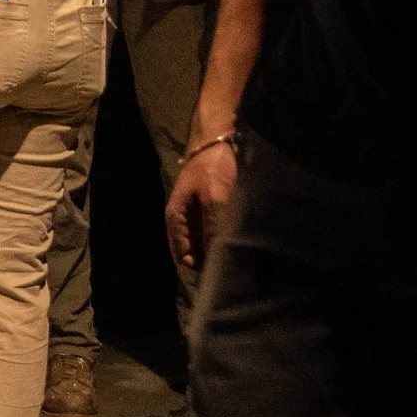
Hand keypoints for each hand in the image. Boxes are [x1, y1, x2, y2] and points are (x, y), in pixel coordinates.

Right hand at [165, 140, 238, 269]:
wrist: (217, 140)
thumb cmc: (211, 168)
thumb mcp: (214, 197)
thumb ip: (213, 227)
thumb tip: (216, 256)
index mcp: (176, 219)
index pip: (184, 255)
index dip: (200, 268)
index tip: (221, 275)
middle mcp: (184, 221)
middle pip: (194, 251)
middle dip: (211, 260)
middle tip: (233, 268)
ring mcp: (196, 215)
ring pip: (205, 242)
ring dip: (218, 248)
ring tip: (239, 257)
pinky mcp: (209, 210)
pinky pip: (215, 231)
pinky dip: (224, 237)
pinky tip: (240, 241)